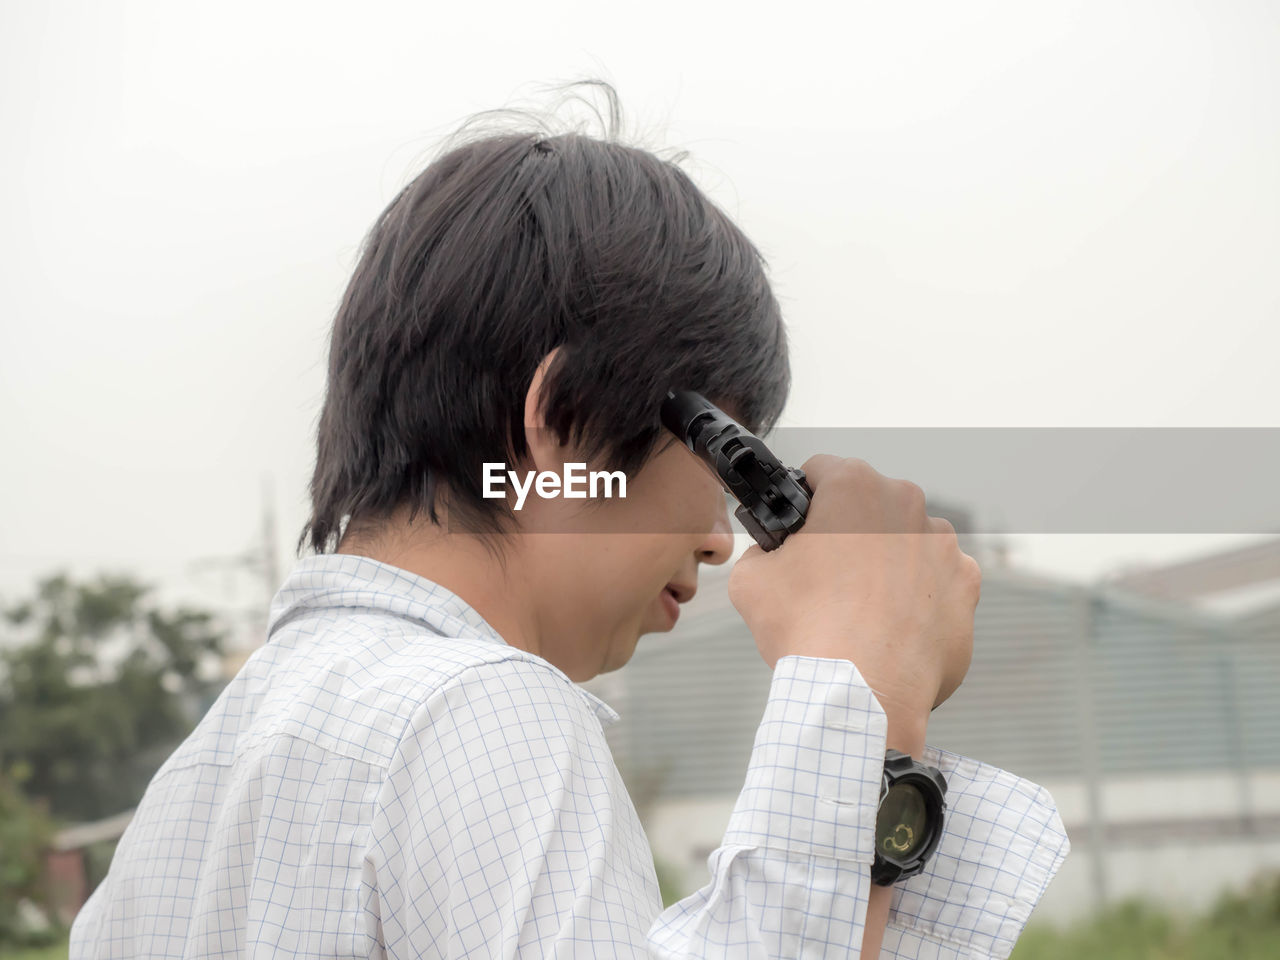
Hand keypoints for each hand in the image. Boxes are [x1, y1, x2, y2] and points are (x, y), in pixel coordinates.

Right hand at [728, 455, 978, 728]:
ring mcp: (944, 547)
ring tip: (859, 610)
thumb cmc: (808, 632)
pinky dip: (918, 600)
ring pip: (907, 543)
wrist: (860, 696)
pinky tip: (891, 630)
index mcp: (854, 487)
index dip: (804, 497)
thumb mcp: (751, 579)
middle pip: (870, 506)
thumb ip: (762, 549)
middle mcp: (907, 505)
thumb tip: (772, 554)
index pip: (822, 470)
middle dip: (849, 532)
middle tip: (824, 576)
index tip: (799, 524)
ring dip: (887, 564)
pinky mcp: (967, 589)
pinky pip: (937, 584)